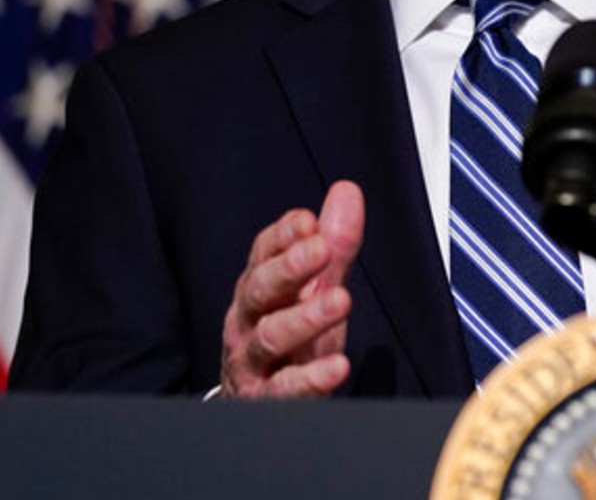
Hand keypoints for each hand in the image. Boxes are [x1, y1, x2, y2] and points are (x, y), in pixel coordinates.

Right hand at [219, 180, 364, 397]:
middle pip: (260, 289)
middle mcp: (248, 321)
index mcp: (258, 288)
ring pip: (270, 336)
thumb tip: (347, 190)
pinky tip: (338, 366)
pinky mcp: (266, 401)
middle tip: (321, 249)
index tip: (307, 221)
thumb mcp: (314, 290)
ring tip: (341, 300)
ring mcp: (253, 362)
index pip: (262, 254)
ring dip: (305, 317)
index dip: (283, 236)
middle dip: (289, 267)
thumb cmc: (290, 339)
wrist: (260, 404)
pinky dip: (310, 378)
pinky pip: (285, 390)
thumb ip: (333, 245)